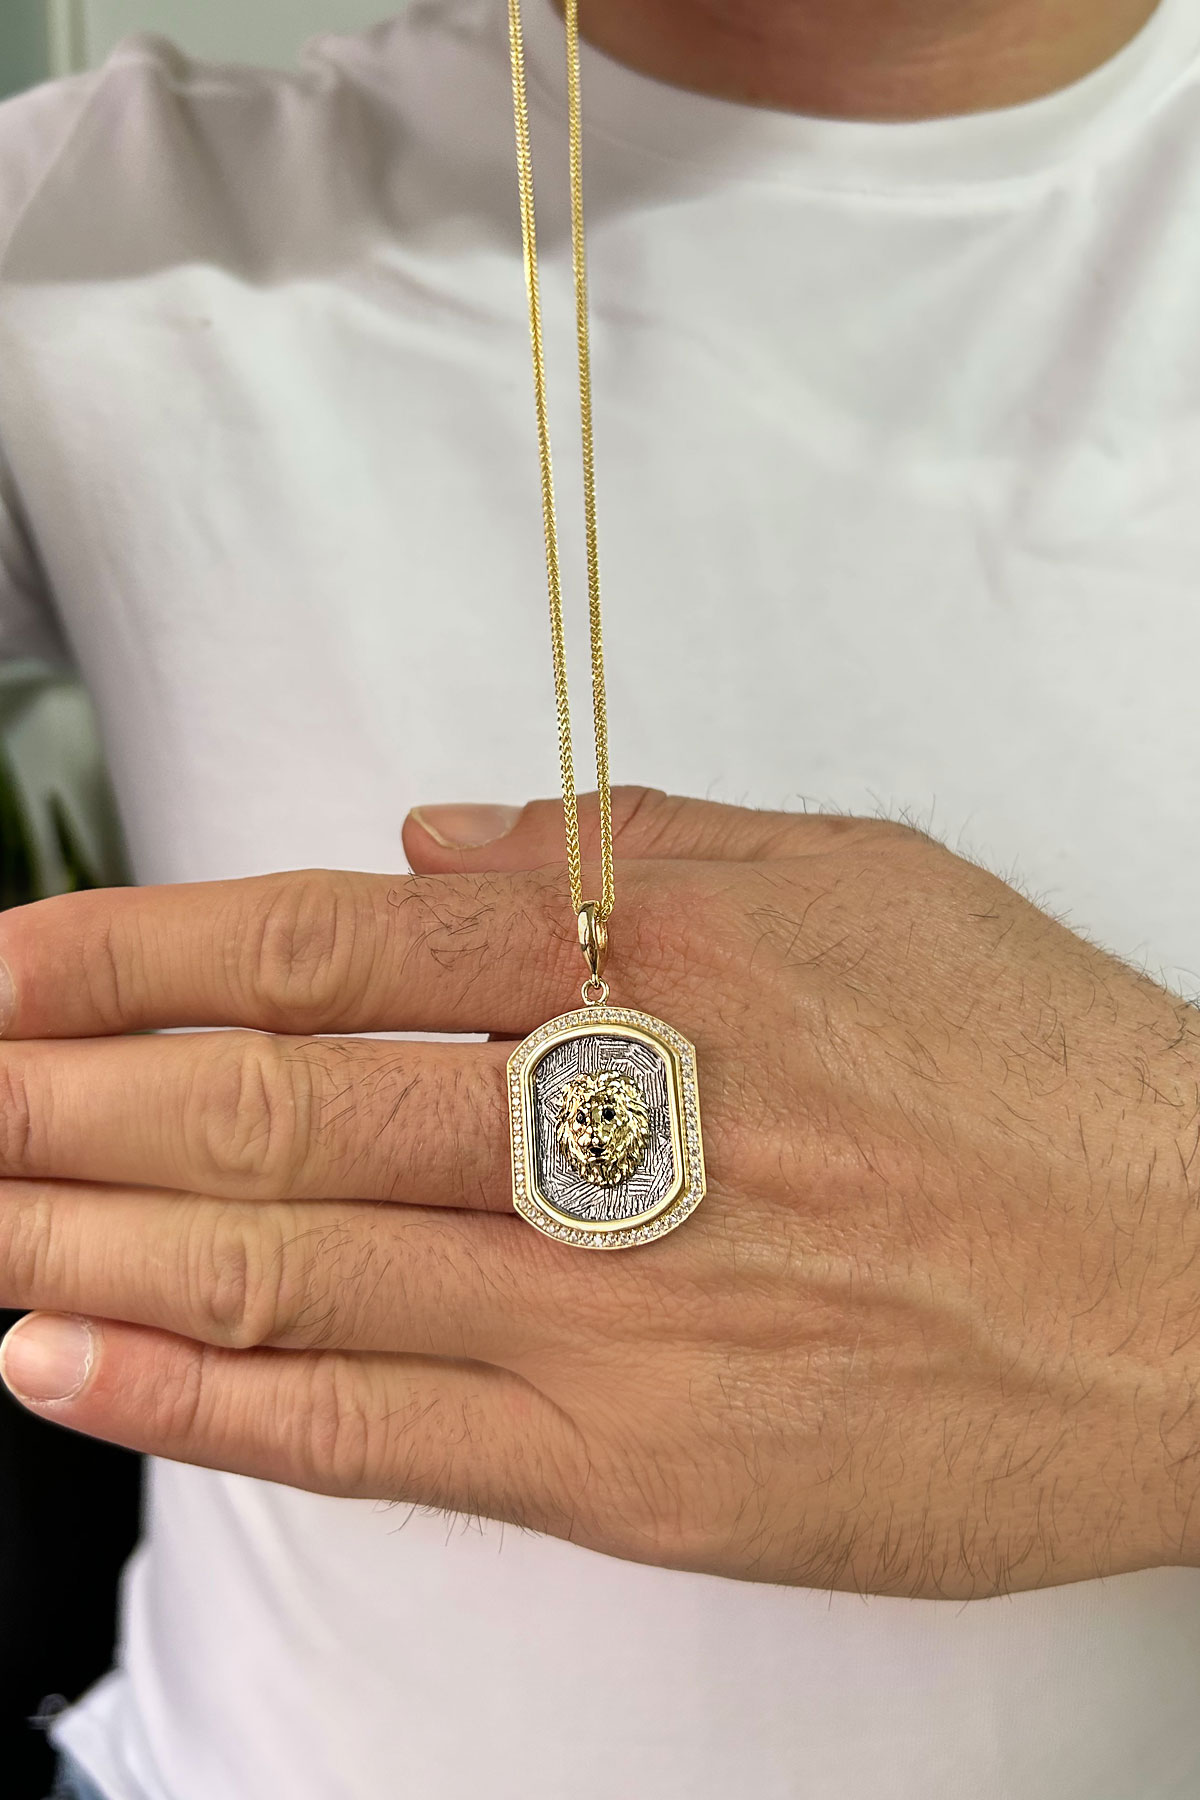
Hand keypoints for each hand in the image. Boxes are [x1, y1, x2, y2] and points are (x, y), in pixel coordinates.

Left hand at [0, 789, 1196, 1598]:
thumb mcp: (855, 884)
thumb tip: (429, 847)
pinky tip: (70, 1360)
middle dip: (66, 1092)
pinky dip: (203, 1397)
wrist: (1199, 1283)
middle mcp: (608, 1127)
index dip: (141, 949)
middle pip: (273, 1100)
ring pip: (290, 1261)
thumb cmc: (1038, 1074)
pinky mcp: (630, 1467)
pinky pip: (376, 1431)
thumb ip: (630, 848)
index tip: (12, 961)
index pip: (329, 943)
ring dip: (88, 1229)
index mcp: (656, 960)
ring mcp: (608, 1309)